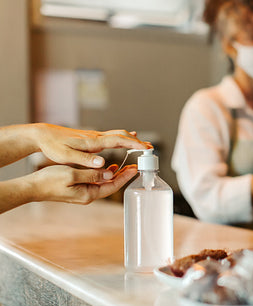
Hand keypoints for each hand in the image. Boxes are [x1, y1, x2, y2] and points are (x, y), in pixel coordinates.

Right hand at [27, 164, 137, 203]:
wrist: (32, 187)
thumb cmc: (49, 181)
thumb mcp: (72, 174)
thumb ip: (92, 174)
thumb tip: (110, 174)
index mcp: (88, 194)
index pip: (112, 186)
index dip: (125, 177)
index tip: (134, 169)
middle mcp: (88, 195)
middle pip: (111, 186)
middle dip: (123, 176)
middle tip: (134, 166)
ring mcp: (83, 193)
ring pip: (104, 183)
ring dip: (115, 175)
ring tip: (124, 166)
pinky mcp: (78, 189)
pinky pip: (96, 182)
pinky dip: (103, 174)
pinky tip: (107, 168)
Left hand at [33, 124, 151, 167]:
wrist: (43, 135)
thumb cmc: (53, 146)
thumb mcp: (66, 156)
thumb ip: (85, 160)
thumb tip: (102, 163)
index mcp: (93, 142)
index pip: (118, 141)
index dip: (133, 145)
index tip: (146, 148)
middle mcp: (96, 137)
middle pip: (121, 136)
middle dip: (137, 142)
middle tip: (150, 148)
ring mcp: (94, 137)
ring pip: (118, 135)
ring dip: (131, 139)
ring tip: (142, 144)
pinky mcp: (91, 138)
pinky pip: (112, 137)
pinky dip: (123, 138)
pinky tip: (125, 140)